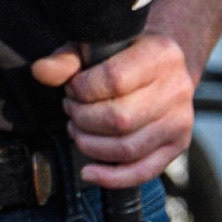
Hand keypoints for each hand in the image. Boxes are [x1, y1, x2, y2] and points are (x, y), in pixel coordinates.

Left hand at [31, 33, 194, 187]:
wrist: (164, 65)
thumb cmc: (126, 53)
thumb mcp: (97, 44)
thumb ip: (68, 58)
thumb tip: (41, 71)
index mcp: (161, 54)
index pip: (114, 80)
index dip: (82, 89)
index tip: (72, 88)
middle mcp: (177, 88)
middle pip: (120, 119)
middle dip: (83, 118)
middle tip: (71, 109)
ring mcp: (180, 120)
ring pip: (128, 148)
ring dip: (91, 145)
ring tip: (77, 129)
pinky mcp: (177, 145)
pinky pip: (143, 171)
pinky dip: (112, 177)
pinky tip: (89, 171)